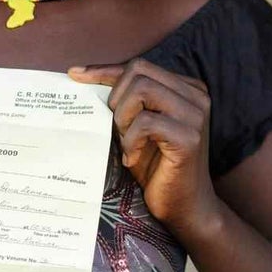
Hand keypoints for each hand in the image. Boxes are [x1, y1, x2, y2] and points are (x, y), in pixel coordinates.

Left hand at [69, 59, 220, 236]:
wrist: (183, 205)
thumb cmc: (155, 164)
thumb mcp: (135, 124)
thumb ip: (123, 99)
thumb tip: (79, 73)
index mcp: (185, 88)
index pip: (138, 66)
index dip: (104, 71)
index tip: (76, 75)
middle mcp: (196, 96)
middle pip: (138, 73)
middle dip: (117, 101)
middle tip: (118, 130)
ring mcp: (195, 116)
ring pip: (142, 91)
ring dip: (124, 118)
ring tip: (127, 142)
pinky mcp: (190, 138)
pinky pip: (145, 123)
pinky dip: (131, 141)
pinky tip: (133, 158)